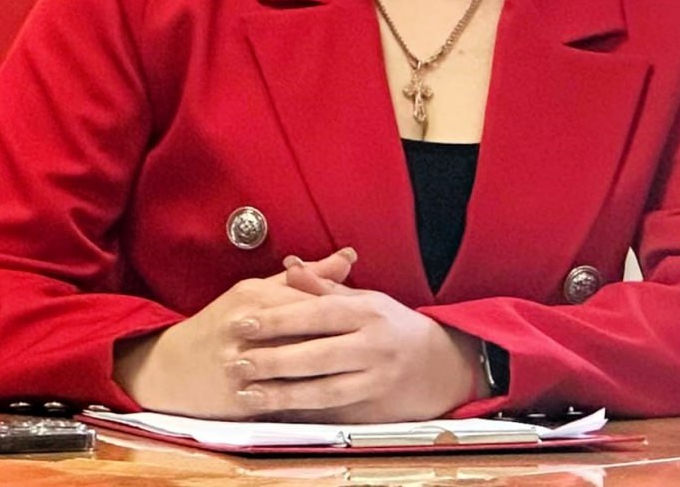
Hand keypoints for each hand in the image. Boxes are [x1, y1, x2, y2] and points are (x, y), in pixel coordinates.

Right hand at [112, 247, 356, 417]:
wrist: (174, 368)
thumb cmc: (219, 323)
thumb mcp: (255, 290)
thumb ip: (304, 278)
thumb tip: (349, 257)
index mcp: (252, 298)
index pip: (307, 302)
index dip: (341, 311)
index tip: (373, 314)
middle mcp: (245, 328)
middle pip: (306, 335)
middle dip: (340, 342)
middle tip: (371, 347)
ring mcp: (241, 364)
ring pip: (297, 369)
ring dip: (327, 372)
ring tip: (356, 371)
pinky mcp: (238, 396)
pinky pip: (282, 397)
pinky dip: (307, 396)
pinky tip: (330, 396)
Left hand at [231, 271, 485, 421]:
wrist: (443, 368)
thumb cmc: (396, 328)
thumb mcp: (366, 299)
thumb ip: (325, 288)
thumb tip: (289, 266)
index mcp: (368, 313)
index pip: (317, 314)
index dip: (279, 319)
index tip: (244, 321)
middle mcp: (372, 347)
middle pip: (316, 355)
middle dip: (272, 359)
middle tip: (236, 360)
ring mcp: (374, 382)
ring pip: (322, 390)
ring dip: (281, 393)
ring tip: (246, 391)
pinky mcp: (373, 411)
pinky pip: (331, 413)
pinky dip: (300, 412)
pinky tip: (274, 410)